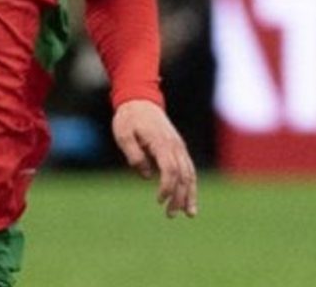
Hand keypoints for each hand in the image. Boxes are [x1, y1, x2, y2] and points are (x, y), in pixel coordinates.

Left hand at [112, 99, 198, 217]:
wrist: (140, 100)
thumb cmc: (129, 118)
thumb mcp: (123, 135)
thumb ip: (134, 155)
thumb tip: (146, 175)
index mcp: (161, 143)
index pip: (170, 170)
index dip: (167, 188)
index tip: (159, 201)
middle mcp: (175, 145)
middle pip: (183, 175)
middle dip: (179, 197)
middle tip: (170, 215)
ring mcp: (179, 146)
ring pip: (190, 173)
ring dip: (190, 194)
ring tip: (189, 214)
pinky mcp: (178, 147)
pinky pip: (189, 168)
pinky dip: (191, 184)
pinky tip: (189, 198)